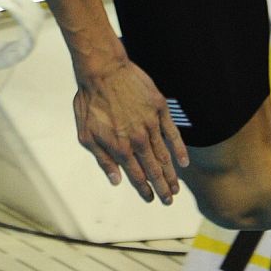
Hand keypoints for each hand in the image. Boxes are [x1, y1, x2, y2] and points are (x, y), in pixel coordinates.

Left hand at [72, 59, 186, 203]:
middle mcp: (138, 140)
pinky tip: (184, 162)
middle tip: (168, 200)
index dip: (145, 190)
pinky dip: (179, 150)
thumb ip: (103, 159)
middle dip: (162, 187)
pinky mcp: (160, 110)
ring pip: (164, 156)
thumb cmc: (90, 101)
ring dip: (171, 174)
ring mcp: (151, 125)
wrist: (103, 71)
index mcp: (120, 148)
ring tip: (176, 188)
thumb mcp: (86, 135)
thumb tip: (116, 181)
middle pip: (154, 170)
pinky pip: (173, 134)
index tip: (151, 199)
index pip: (136, 176)